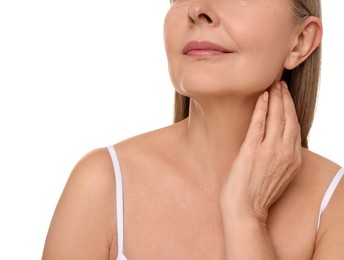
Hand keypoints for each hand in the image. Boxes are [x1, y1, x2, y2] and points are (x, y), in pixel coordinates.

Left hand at [220, 81, 301, 224]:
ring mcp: (269, 151)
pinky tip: (262, 96)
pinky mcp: (252, 150)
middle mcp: (286, 152)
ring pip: (277, 117)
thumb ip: (282, 157)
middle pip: (289, 118)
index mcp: (294, 159)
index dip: (291, 109)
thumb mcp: (279, 175)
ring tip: (273, 85)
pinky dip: (262, 108)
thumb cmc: (258, 195)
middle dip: (285, 98)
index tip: (287, 97)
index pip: (295, 127)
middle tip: (281, 84)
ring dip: (276, 98)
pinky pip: (259, 123)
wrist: (245, 211)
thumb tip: (276, 140)